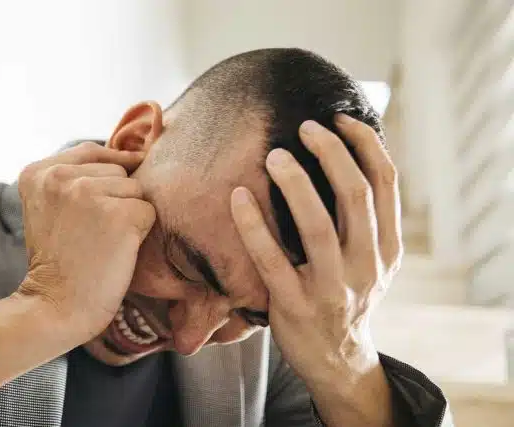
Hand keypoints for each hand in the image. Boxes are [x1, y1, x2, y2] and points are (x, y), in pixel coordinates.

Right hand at [15, 142, 155, 343]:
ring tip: (102, 243)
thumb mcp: (50, 209)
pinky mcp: (119, 213)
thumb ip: (74, 178)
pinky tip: (116, 252)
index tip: (104, 204)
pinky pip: (148, 212)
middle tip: (92, 234)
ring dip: (128, 217)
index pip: (91, 151)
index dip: (108, 171)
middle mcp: (59, 176)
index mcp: (37, 172)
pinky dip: (140, 234)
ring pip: (135, 190)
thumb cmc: (60, 263)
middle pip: (117, 170)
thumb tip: (135, 154)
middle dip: (115, 199)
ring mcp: (89, 192)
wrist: (55, 307)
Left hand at [231, 115, 401, 424]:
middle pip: (355, 195)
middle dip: (331, 152)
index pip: (385, 183)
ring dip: (295, 183)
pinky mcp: (294, 306)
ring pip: (317, 225)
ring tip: (274, 156)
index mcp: (387, 248)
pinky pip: (270, 260)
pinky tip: (237, 197)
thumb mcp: (370, 261)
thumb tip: (344, 155)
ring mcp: (331, 288)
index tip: (339, 118)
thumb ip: (363, 220)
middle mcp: (366, 265)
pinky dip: (253, 225)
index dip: (364, 144)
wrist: (336, 361)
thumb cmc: (344, 296)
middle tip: (304, 127)